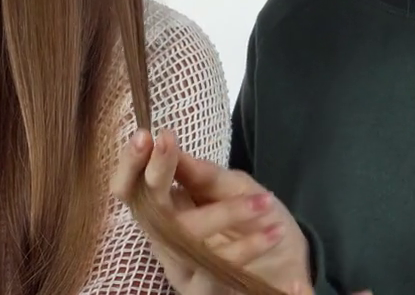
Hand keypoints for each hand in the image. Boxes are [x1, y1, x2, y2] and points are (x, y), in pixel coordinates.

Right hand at [110, 128, 313, 294]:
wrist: (284, 266)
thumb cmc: (252, 221)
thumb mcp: (232, 188)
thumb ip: (201, 173)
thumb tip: (166, 142)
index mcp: (164, 210)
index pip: (129, 188)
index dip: (130, 164)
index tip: (146, 135)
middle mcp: (163, 239)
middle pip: (147, 210)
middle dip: (157, 173)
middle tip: (168, 142)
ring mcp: (180, 266)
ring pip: (187, 236)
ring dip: (227, 214)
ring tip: (264, 201)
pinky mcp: (202, 288)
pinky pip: (218, 266)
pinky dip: (249, 247)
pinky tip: (274, 231)